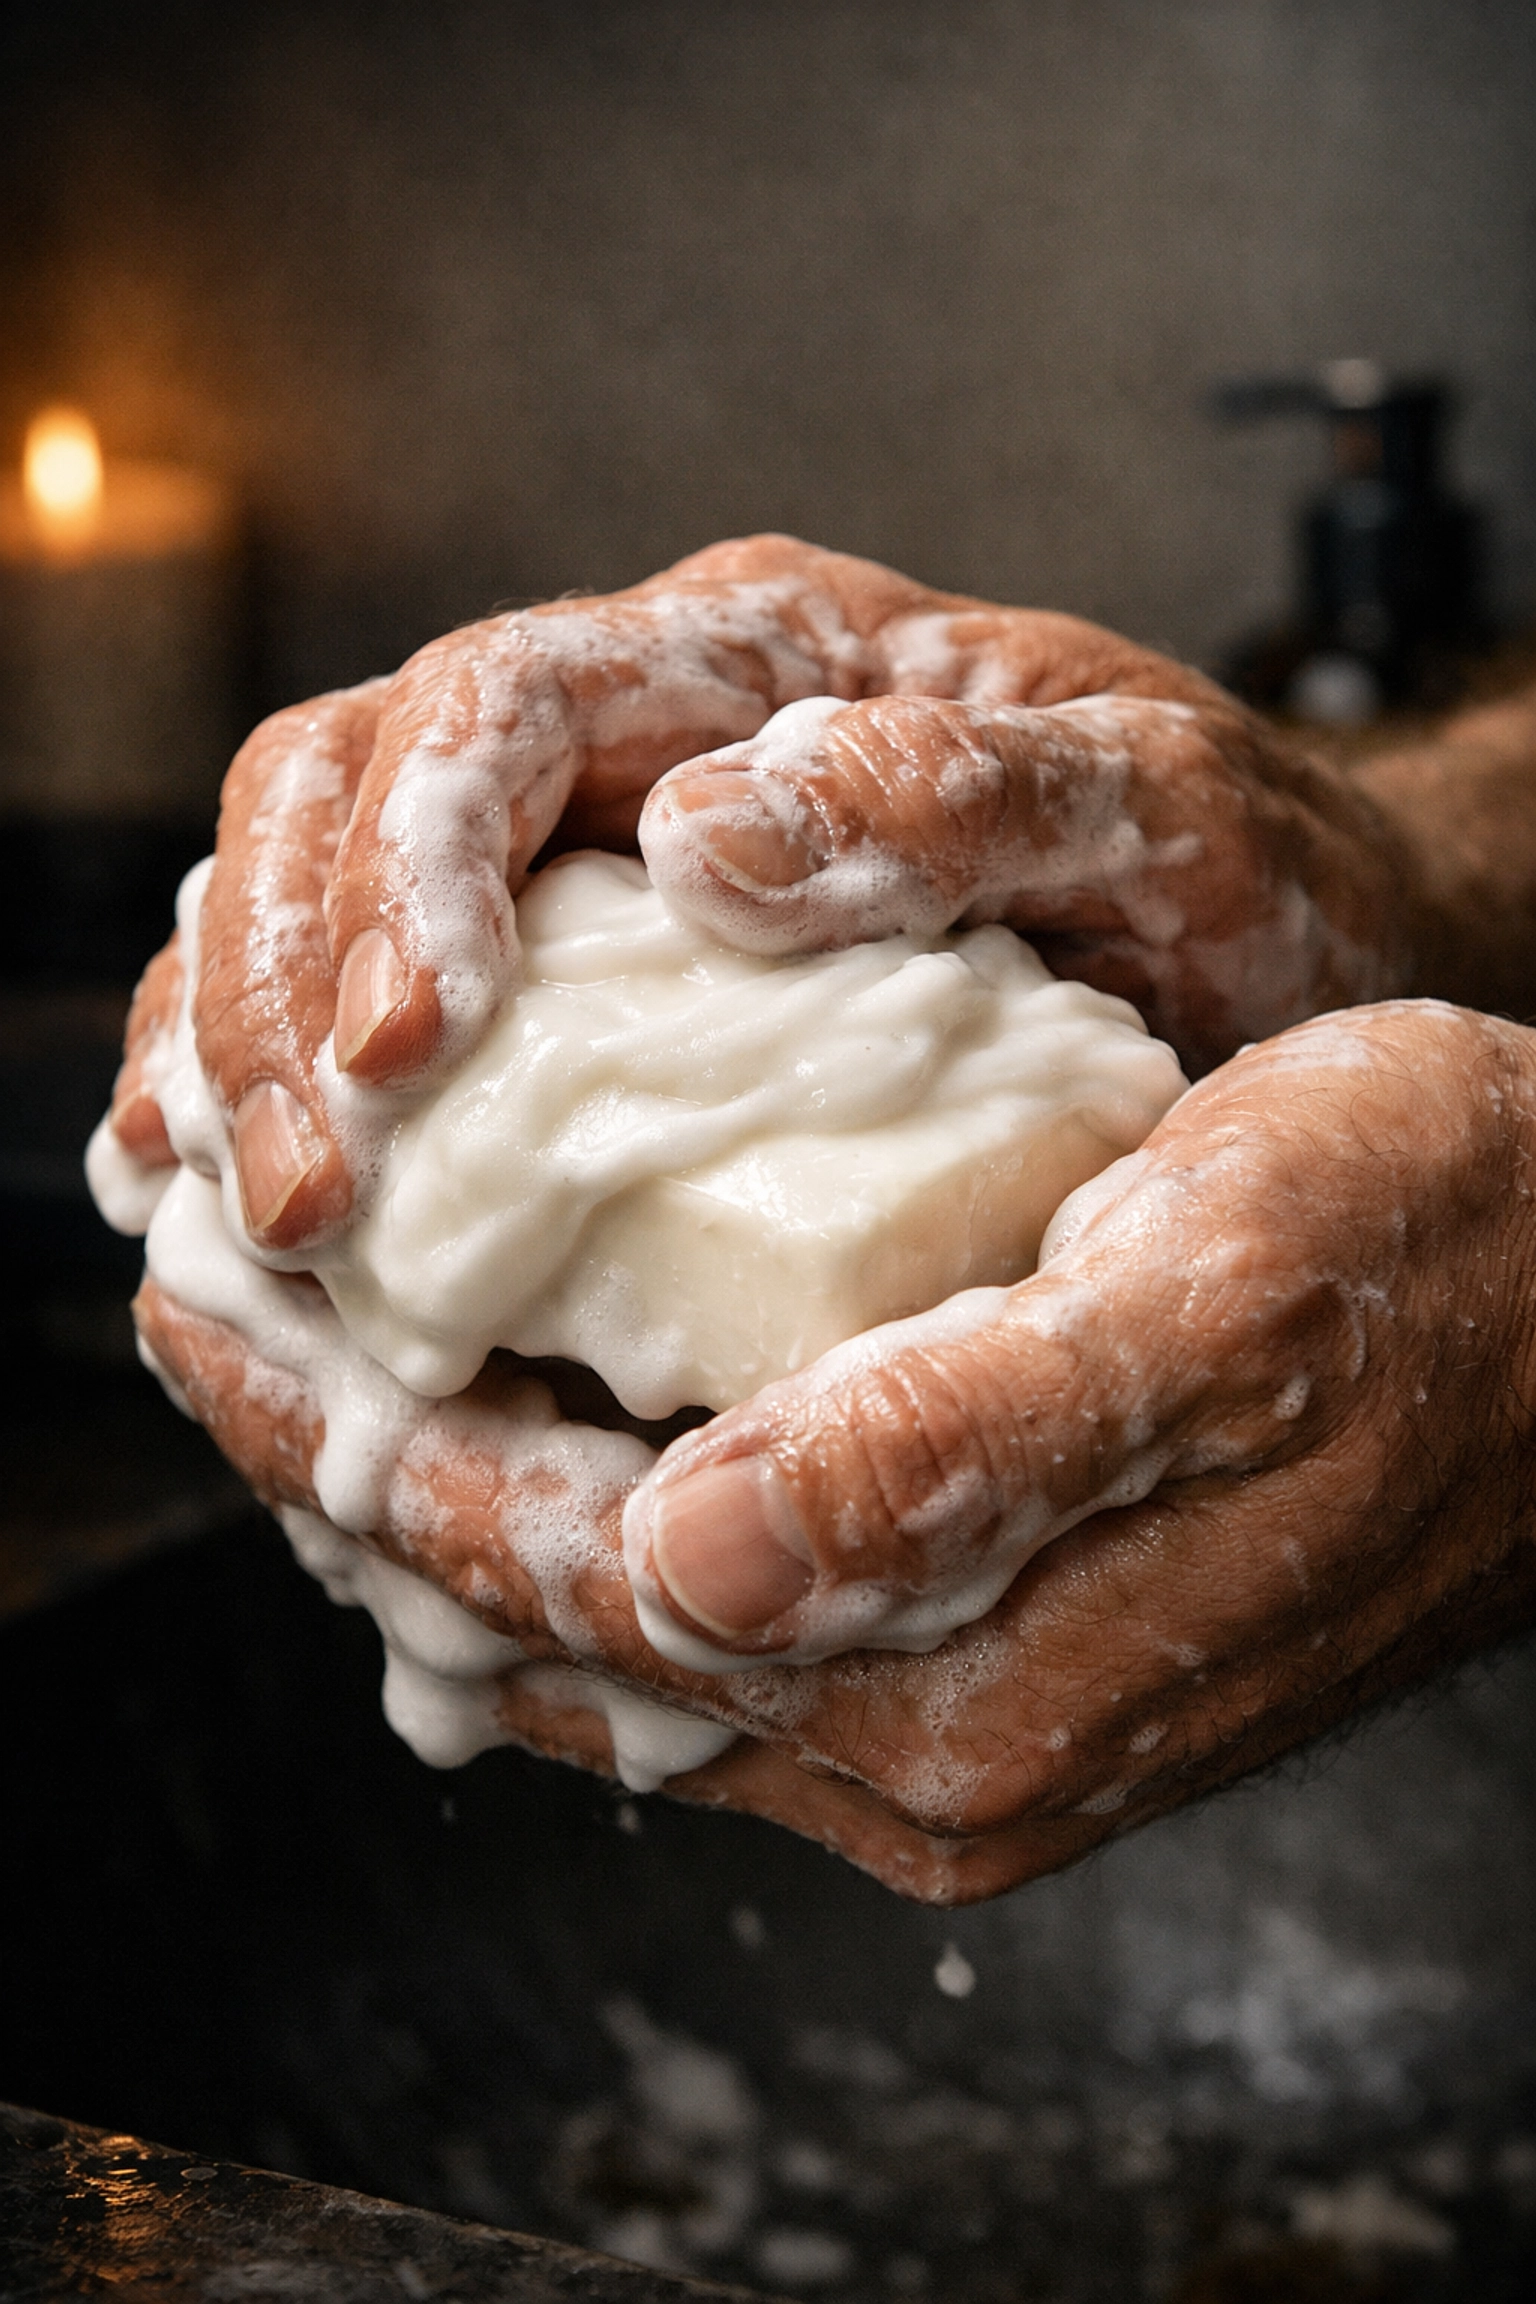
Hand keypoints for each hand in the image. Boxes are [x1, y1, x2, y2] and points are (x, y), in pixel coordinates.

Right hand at [102, 535, 1413, 1249]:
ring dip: (258, 1053)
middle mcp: (645, 740)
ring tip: (260, 1225)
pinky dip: (295, 1094)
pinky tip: (255, 1202)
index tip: (412, 1051)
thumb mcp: (1161, 811)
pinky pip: (387, 1008)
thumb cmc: (1235, 872)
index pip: (496, 703)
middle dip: (287, 988)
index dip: (409, 864)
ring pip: (325, 894)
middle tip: (302, 1202)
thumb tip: (712, 838)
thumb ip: (966, 794)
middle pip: (348, 788)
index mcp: (756, 659)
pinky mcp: (595, 986)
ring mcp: (598, 858)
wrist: (1286, 941)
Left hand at [136, 1001, 1535, 1900]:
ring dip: (444, 1488)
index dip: (355, 1447)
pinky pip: (705, 1604)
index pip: (558, 1589)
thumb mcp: (1213, 1308)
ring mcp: (949, 1713)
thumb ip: (954, 1452)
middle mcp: (932, 1743)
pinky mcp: (979, 1652)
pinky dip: (572, 1508)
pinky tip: (510, 1415)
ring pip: (610, 1618)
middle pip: (548, 1625)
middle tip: (201, 1305)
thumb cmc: (1441, 1263)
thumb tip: (683, 1558)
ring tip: (307, 1347)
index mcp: (963, 1684)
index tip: (208, 1305)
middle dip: (352, 1471)